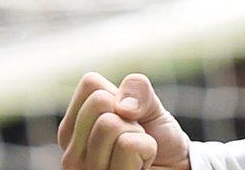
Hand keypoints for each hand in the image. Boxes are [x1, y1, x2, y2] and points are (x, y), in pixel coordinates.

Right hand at [58, 71, 191, 169]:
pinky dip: (146, 150)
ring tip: (136, 153)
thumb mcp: (150, 105)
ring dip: (138, 135)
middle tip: (134, 136)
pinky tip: (141, 165)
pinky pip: (128, 146)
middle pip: (99, 102)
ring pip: (110, 124)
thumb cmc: (156, 137)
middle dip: (128, 116)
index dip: (119, 95)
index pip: (90, 84)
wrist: (174, 168)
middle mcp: (71, 152)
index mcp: (73, 127)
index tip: (127, 118)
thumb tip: (122, 105)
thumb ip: (137, 89)